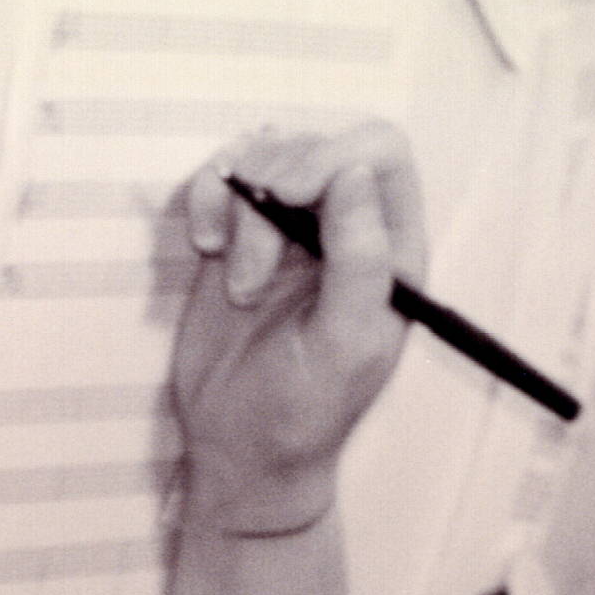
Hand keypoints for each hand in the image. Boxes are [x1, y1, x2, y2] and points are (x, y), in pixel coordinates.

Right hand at [171, 122, 426, 536]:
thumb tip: (354, 174)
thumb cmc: (304, 411)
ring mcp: (288, 226)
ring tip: (236, 284)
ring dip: (236, 210)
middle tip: (248, 258)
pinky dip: (203, 200)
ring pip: (262, 156)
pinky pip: (219, 177)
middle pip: (314, 146)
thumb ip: (360, 260)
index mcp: (391, 248)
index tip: (285, 195)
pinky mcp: (236, 233)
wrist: (238, 448)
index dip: (333, 154)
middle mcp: (344, 226)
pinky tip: (204, 248)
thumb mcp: (344, 344)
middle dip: (273, 188)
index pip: (379, 154)